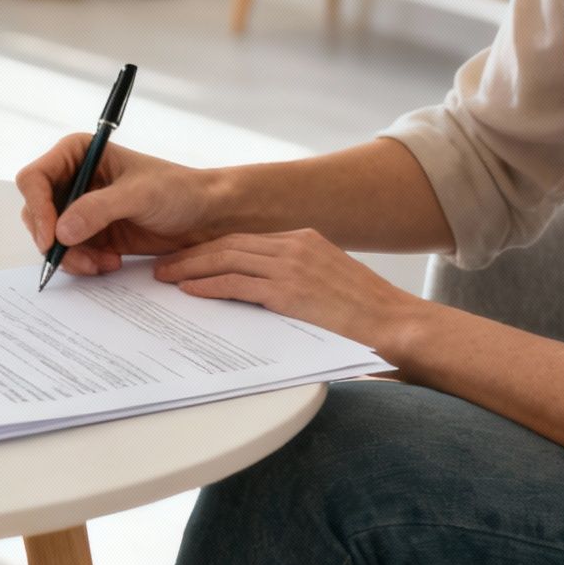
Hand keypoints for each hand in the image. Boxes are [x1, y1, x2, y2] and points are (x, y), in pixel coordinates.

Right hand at [16, 137, 226, 276]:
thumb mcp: (139, 195)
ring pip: (50, 238)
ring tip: (102, 264)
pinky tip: (110, 263)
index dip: (37, 208)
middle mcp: (72, 179)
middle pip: (36, 212)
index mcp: (78, 154)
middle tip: (78, 258)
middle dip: (54, 240)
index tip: (52, 236)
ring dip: (71, 256)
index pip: (35, 179)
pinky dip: (83, 263)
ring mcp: (79, 208)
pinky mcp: (90, 233)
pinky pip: (69, 253)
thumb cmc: (179, 190)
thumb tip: (61, 231)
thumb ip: (98, 209)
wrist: (205, 216)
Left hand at [151, 228, 421, 352]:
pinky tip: (188, 291)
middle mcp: (296, 245)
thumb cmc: (367, 317)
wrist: (401, 325)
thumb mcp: (328, 286)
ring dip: (189, 267)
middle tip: (163, 264)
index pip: (245, 239)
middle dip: (191, 254)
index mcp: (305, 240)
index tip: (187, 257)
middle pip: (228, 243)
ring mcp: (293, 266)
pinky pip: (237, 284)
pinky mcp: (290, 291)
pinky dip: (208, 285)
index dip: (211, 248)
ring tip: (164, 277)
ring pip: (226, 259)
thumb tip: (260, 295)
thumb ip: (295, 282)